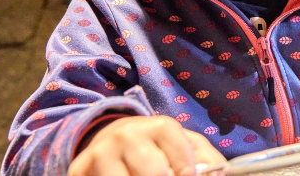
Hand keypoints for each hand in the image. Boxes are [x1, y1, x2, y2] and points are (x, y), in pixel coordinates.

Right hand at [68, 116, 225, 175]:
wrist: (111, 138)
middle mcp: (128, 135)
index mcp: (161, 127)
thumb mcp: (187, 146)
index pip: (185, 168)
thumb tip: (219, 174)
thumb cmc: (158, 147)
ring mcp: (101, 153)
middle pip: (156, 175)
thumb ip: (208, 160)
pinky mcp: (79, 169)